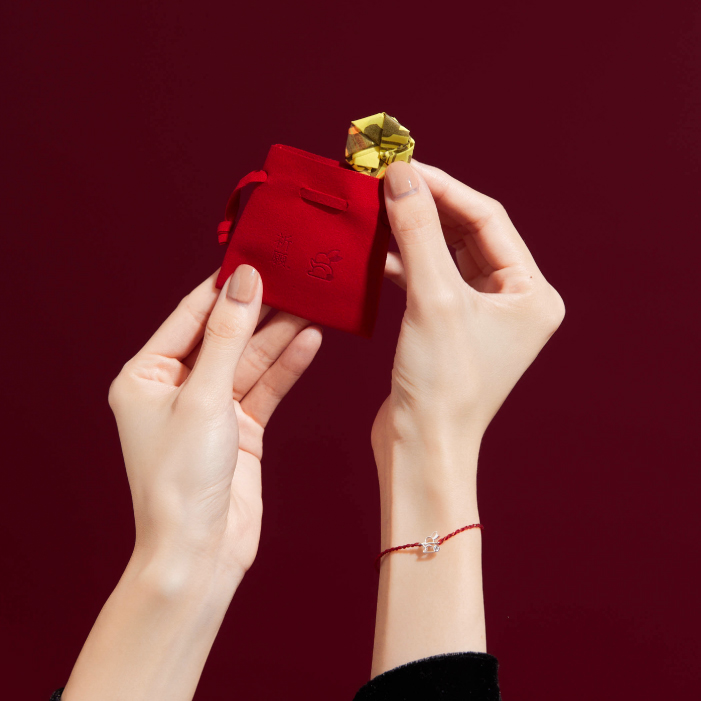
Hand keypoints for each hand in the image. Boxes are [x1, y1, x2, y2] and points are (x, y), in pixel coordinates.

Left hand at [108, 266, 322, 586]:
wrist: (201, 551)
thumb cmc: (182, 479)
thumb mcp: (204, 396)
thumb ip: (227, 336)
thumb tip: (245, 281)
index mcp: (146, 375)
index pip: (189, 315)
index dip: (224, 286)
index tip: (257, 256)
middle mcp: (177, 387)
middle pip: (224, 335)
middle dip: (260, 310)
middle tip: (296, 279)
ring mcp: (211, 408)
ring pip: (250, 360)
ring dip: (280, 335)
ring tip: (314, 304)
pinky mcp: (241, 428)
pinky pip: (265, 387)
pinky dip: (287, 366)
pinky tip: (310, 341)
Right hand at [373, 159, 564, 495]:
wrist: (420, 448)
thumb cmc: (442, 385)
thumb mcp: (434, 299)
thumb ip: (418, 231)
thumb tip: (401, 175)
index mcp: (531, 293)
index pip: (488, 218)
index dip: (443, 187)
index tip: (400, 165)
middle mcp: (513, 301)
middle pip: (466, 233)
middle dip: (424, 207)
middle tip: (383, 181)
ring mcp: (481, 316)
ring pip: (444, 255)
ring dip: (410, 233)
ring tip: (374, 210)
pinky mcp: (449, 329)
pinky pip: (428, 280)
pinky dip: (402, 263)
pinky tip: (375, 252)